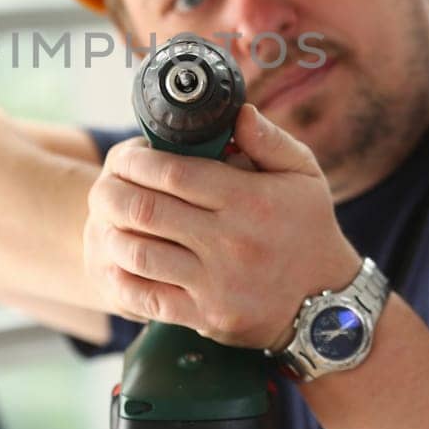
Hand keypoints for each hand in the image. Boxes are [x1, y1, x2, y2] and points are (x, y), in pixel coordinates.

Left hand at [83, 103, 362, 349]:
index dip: (136, 162)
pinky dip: (121, 278)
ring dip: (112, 233)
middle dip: (111, 193)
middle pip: (146, 210)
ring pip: (139, 253)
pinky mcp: (207, 316)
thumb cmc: (309, 231)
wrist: (328, 306)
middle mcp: (231, 241)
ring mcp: (216, 283)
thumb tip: (237, 112)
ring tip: (106, 220)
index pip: (174, 173)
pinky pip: (147, 297)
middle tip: (101, 187)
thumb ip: (269, 140)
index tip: (122, 157)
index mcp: (249, 200)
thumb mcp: (303, 176)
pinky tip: (116, 262)